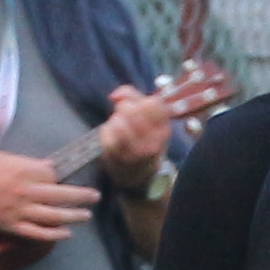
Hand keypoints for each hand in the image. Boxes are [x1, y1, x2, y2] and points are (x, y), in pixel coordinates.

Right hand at [0, 151, 96, 241]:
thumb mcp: (0, 158)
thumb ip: (25, 163)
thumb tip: (47, 167)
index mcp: (21, 171)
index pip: (52, 174)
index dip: (60, 176)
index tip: (65, 176)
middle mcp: (24, 191)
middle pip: (60, 194)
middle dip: (81, 195)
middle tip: (95, 196)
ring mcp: (19, 211)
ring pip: (53, 215)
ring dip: (74, 216)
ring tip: (87, 214)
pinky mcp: (12, 226)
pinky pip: (37, 232)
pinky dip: (54, 234)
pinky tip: (66, 233)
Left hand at [98, 65, 233, 176]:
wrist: (138, 174)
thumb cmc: (143, 139)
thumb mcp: (148, 117)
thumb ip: (132, 96)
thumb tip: (114, 95)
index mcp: (164, 129)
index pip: (153, 104)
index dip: (141, 101)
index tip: (138, 107)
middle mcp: (153, 142)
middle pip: (133, 111)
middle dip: (124, 109)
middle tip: (123, 115)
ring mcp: (135, 152)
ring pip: (119, 123)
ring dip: (115, 120)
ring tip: (118, 126)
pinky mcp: (117, 157)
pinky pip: (106, 134)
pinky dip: (106, 131)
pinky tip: (110, 136)